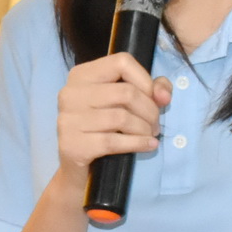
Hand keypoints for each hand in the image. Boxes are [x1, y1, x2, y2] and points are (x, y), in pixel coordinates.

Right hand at [53, 53, 173, 183]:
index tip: (153, 99)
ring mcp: (68, 119)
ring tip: (150, 135)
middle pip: (125, 92)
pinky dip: (138, 144)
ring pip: (121, 118)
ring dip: (144, 129)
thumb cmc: (104, 129)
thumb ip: (151, 89)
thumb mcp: (126, 103)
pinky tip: (149, 146)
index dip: (145, 80)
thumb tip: (163, 96)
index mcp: (82, 75)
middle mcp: (70, 93)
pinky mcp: (71, 144)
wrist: (78, 168)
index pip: (121, 63)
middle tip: (155, 125)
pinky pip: (113, 142)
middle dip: (149, 111)